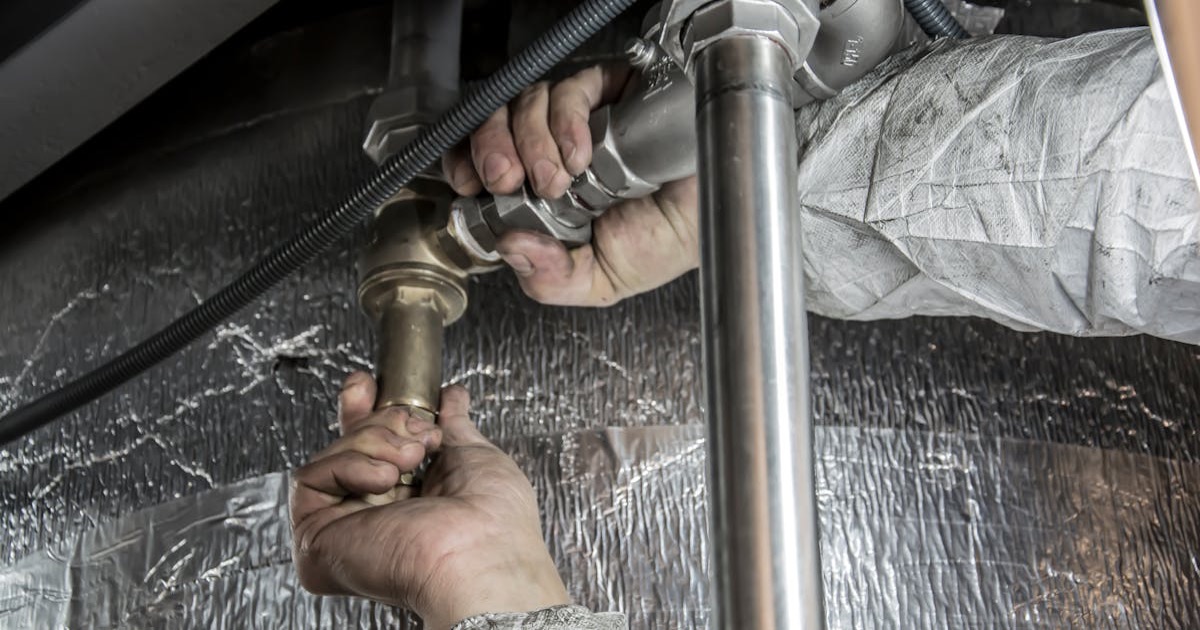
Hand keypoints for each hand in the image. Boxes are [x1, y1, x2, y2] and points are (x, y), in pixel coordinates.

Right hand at [290, 372, 568, 628]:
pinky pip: (311, 478)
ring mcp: (344, 528)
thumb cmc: (493, 522)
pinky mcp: (317, 539)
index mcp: (409, 502)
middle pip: (348, 445)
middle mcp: (373, 517)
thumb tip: (452, 397)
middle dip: (378, 420)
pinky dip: (349, 464)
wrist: (481, 553)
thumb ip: (454, 425)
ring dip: (375, 442)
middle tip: (413, 430)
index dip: (367, 412)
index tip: (370, 385)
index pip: (371, 449)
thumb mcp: (475, 456)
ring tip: (409, 460)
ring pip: (332, 455)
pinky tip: (383, 478)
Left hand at [442, 64, 699, 306]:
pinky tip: (583, 152)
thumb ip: (552, 279)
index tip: (469, 184)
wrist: (726, 215)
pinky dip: (566, 120)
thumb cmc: (673, 241)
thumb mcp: (602, 281)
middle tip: (507, 179)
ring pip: (527, 103)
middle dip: (491, 150)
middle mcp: (557, 151)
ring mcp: (582, 120)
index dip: (468, 163)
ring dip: (530, 140)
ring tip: (557, 178)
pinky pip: (571, 89)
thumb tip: (510, 249)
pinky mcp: (611, 92)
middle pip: (496, 124)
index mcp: (545, 193)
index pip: (487, 163)